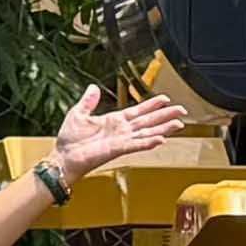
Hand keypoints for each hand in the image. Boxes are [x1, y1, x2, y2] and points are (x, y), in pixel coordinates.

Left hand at [36, 82, 193, 194]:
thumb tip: (93, 87)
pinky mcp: (117, 149)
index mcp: (113, 121)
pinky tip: (161, 139)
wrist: (63, 157)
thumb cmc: (69, 140)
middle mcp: (121, 131)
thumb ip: (88, 101)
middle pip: (148, 121)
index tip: (165, 99)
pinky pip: (136, 144)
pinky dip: (148, 142)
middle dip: (165, 115)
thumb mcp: (78, 114)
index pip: (138, 111)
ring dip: (163, 128)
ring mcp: (121, 140)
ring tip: (179, 124)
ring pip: (147, 132)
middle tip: (182, 111)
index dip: (152, 105)